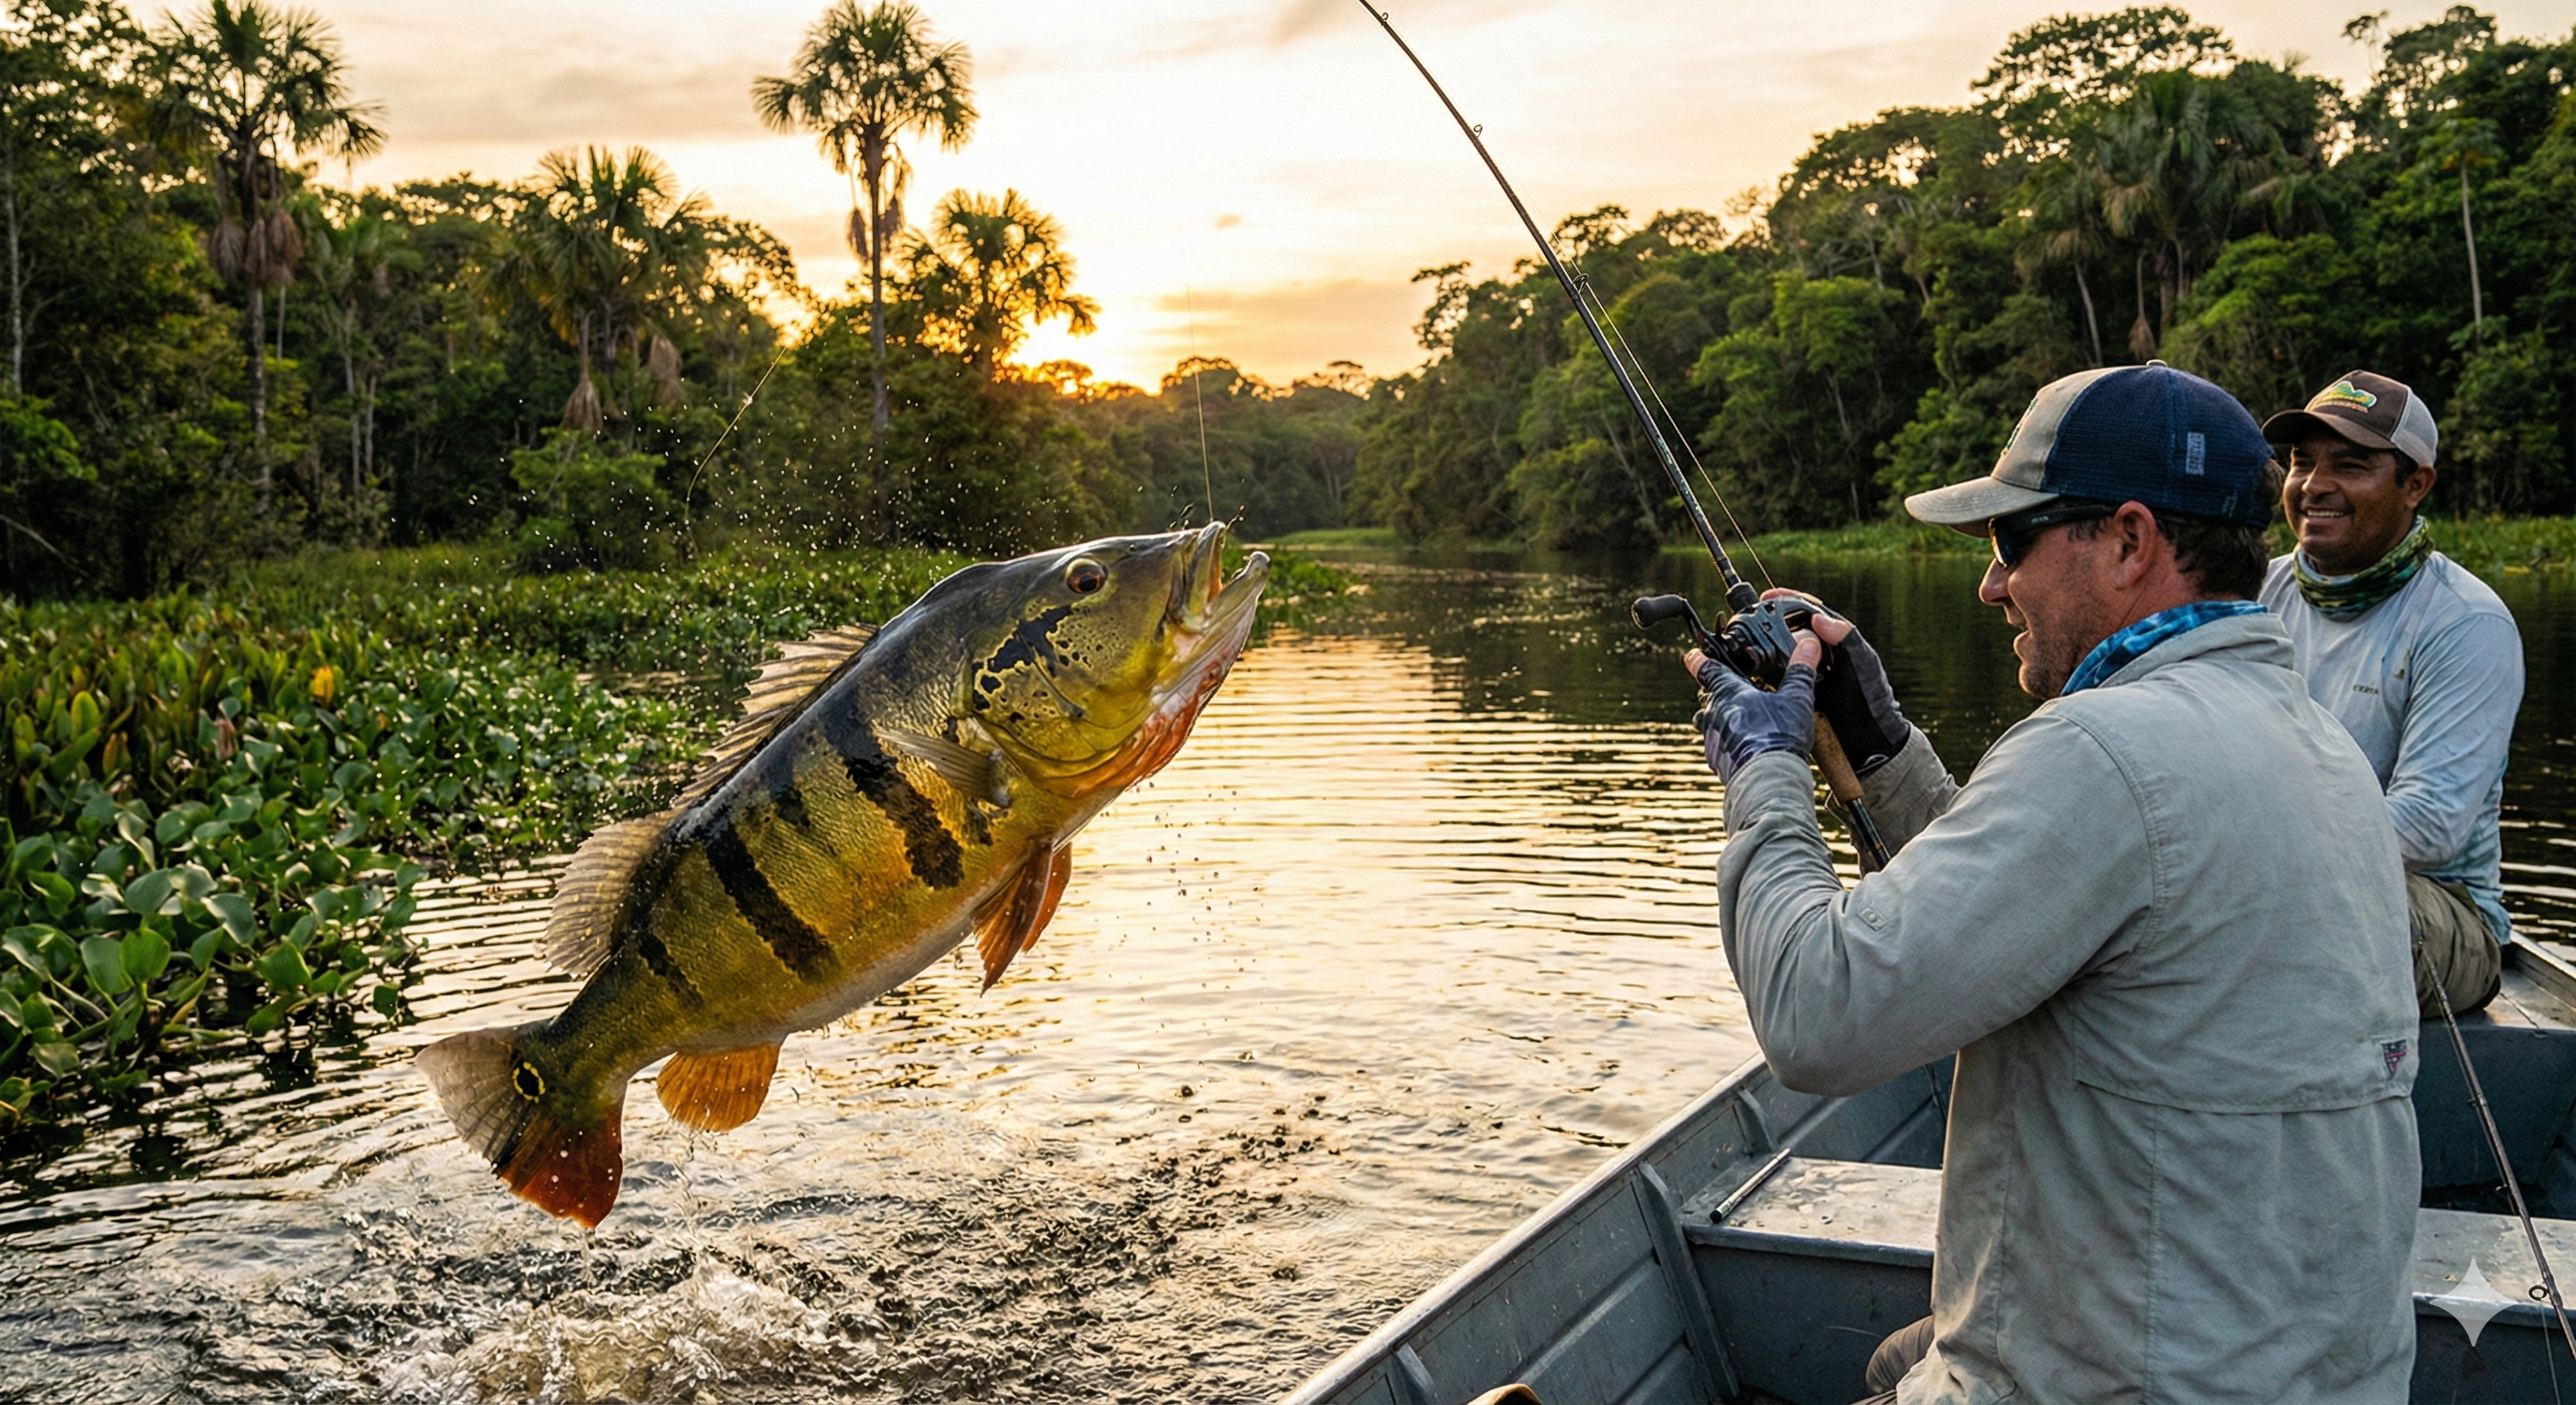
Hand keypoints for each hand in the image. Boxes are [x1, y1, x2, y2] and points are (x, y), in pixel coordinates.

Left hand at [1688, 631, 1821, 783]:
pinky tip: (1743, 746)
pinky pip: (1717, 745)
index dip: (1699, 659)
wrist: (1767, 779)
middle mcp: (1713, 713)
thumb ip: (1800, 670)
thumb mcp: (1796, 698)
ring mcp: (1712, 738)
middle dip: (1714, 692)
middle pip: (1706, 697)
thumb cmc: (1778, 736)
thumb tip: (1810, 645)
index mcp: (1728, 692)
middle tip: (1726, 689)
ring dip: (1720, 719)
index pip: (1706, 669)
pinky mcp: (1716, 759)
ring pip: (1708, 722)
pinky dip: (1727, 742)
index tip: (1693, 655)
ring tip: (1738, 719)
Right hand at [1760, 588, 1908, 775]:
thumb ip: (1846, 638)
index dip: (1789, 600)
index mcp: (1837, 640)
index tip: (1768, 596)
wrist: (1868, 741)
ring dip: (1763, 645)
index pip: (1810, 611)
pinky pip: (1776, 677)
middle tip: (1749, 616)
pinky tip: (1750, 671)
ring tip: (1746, 641)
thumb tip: (1818, 616)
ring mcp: (1807, 673)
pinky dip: (1761, 672)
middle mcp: (1820, 653)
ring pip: (1780, 652)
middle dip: (1769, 620)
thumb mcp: (1862, 665)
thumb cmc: (1872, 700)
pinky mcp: (1797, 693)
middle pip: (1790, 628)